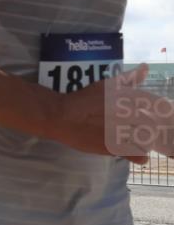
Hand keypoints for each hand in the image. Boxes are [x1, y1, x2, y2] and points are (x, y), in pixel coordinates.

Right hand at [46, 64, 168, 162]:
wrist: (61, 116)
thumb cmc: (84, 99)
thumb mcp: (107, 85)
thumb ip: (129, 77)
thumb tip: (145, 67)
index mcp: (129, 98)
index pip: (159, 106)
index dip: (163, 112)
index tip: (161, 116)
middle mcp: (128, 114)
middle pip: (154, 125)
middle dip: (152, 128)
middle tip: (143, 130)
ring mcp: (122, 131)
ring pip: (147, 141)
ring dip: (145, 142)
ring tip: (137, 141)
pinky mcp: (113, 147)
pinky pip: (138, 155)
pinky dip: (141, 157)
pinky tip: (137, 155)